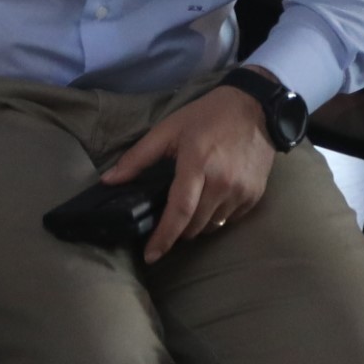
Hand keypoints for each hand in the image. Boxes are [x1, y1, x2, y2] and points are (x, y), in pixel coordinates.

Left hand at [101, 85, 278, 264]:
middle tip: (169, 217)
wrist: (255, 108)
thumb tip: (108, 181)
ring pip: (212, 226)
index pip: (179, 210)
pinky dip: (217, 216)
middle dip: (178, 229)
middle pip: (194, 225)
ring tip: (191, 205)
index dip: (163, 237)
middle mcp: (222, 183)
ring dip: (197, 224)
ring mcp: (241, 191)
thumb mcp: (168, 129)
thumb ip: (138, 157)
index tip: (150, 256)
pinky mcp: (255, 196)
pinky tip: (212, 198)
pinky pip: (230, 219)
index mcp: (197, 164)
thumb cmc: (207, 116)